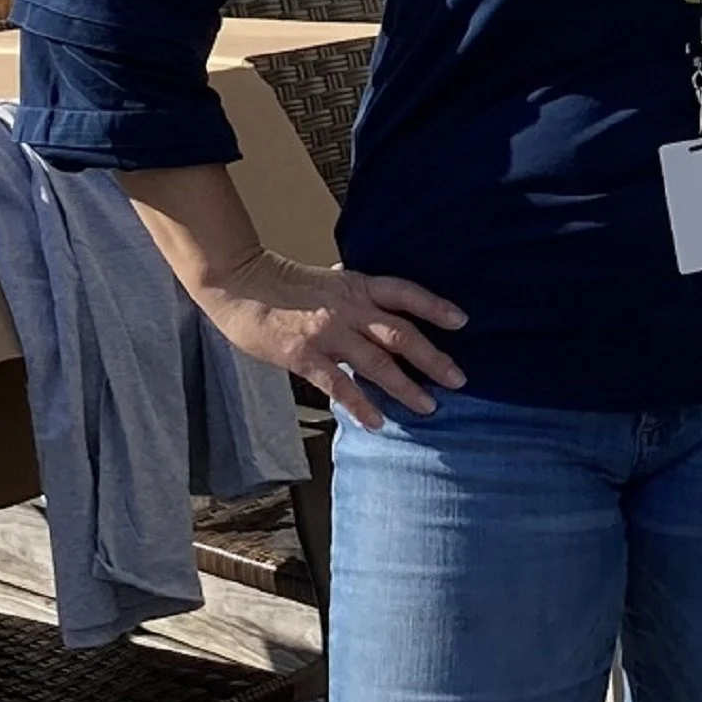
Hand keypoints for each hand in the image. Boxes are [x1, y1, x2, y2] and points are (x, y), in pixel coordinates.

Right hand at [192, 250, 465, 427]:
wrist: (239, 284)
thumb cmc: (283, 284)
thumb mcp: (329, 279)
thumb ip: (356, 294)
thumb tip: (381, 303)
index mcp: (357, 286)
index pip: (405, 293)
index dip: (435, 306)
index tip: (462, 322)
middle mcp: (349, 308)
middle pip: (401, 334)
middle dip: (433, 358)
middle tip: (458, 379)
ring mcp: (327, 332)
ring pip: (377, 362)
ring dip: (406, 387)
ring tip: (428, 407)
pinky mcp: (304, 354)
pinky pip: (339, 384)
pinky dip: (360, 405)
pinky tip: (377, 422)